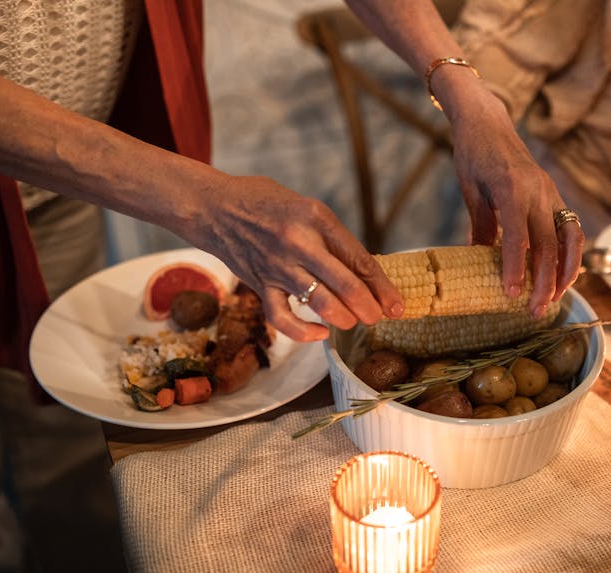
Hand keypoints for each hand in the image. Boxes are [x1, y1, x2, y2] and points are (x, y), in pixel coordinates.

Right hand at [193, 175, 403, 341]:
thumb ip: (334, 238)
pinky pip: (283, 318)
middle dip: (370, 308)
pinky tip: (319, 332)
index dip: (383, 287)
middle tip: (380, 318)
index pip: (360, 259)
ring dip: (344, 318)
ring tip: (354, 321)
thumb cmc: (267, 203)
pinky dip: (304, 332)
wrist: (214, 207)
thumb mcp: (308, 207)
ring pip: (320, 302)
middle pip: (345, 284)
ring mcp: (277, 266)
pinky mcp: (259, 285)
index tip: (397, 305)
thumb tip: (365, 273)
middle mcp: (298, 243)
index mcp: (317, 218)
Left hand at [449, 93, 584, 317]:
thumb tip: (478, 262)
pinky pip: (571, 228)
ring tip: (555, 299)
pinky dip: (570, 254)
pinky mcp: (555, 194)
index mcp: (511, 188)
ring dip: (565, 272)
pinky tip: (563, 275)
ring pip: (569, 239)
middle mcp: (537, 190)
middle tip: (534, 311)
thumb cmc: (472, 154)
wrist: (488, 121)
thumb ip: (480, 226)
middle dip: (544, 281)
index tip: (512, 295)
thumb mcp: (470, 190)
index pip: (518, 236)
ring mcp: (550, 191)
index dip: (516, 268)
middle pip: (548, 244)